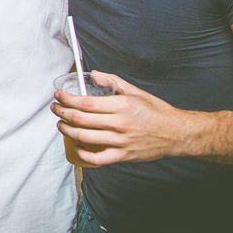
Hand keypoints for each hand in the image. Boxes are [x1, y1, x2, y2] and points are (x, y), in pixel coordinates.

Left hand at [51, 71, 189, 165]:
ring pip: (84, 137)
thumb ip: (112, 81)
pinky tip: (76, 145)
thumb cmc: (156, 111)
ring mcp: (120, 141)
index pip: (86, 103)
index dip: (67, 99)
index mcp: (121, 105)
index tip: (58, 96)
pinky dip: (83, 153)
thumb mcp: (135, 91)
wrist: (176, 133)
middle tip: (55, 109)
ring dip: (67, 131)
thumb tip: (94, 74)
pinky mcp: (123, 156)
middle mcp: (119, 123)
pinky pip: (97, 158)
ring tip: (61, 125)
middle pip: (80, 119)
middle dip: (62, 113)